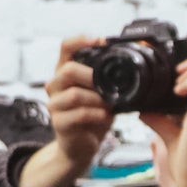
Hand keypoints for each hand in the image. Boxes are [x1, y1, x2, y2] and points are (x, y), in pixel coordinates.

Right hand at [45, 37, 114, 174]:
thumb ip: (108, 81)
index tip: (99, 40)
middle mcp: (55, 86)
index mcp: (65, 73)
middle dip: (92, 75)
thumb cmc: (92, 117)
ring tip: (110, 105)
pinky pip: (78, 115)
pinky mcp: (59, 123)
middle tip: (110, 85)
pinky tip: (106, 117)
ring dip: (98, 99)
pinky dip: (96, 115)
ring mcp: (55, 105)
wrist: (80, 147)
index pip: (65, 48)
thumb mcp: (102, 95)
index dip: (80, 40)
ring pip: (74, 95)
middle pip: (68, 70)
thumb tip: (132, 67)